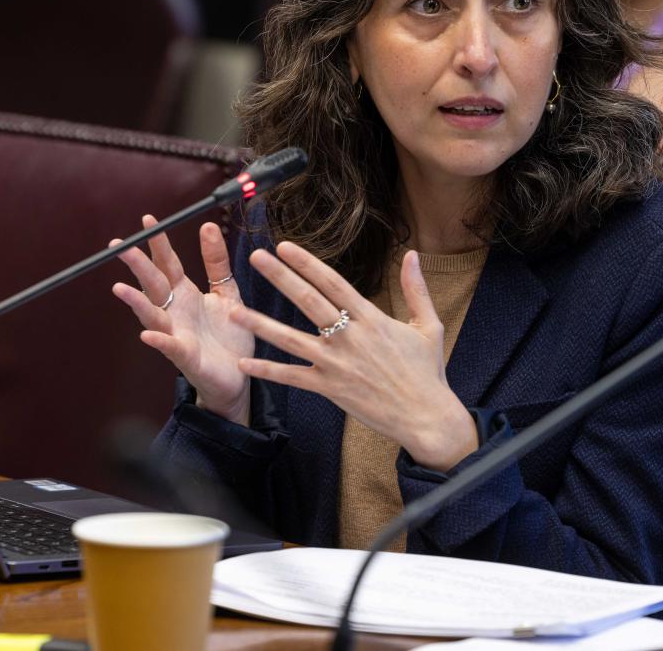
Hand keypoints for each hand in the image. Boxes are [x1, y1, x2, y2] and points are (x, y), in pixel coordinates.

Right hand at [111, 216, 255, 423]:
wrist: (238, 376)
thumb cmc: (228, 335)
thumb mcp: (226, 292)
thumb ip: (216, 262)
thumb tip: (208, 225)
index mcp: (186, 295)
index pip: (168, 264)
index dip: (158, 243)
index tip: (148, 220)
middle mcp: (176, 312)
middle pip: (154, 284)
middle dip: (138, 265)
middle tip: (121, 245)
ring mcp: (177, 335)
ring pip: (152, 315)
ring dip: (136, 303)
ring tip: (120, 288)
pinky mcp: (187, 358)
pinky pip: (171, 348)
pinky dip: (159, 341)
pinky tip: (148, 335)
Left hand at [233, 242, 478, 471]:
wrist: (426, 416)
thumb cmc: (427, 371)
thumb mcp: (428, 326)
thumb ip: (416, 289)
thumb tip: (414, 254)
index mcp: (371, 319)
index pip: (333, 283)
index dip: (308, 263)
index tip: (286, 246)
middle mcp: (350, 337)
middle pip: (308, 301)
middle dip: (281, 277)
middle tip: (255, 257)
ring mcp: (337, 364)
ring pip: (291, 340)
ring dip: (261, 325)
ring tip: (234, 311)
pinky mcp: (330, 388)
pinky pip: (293, 378)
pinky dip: (268, 371)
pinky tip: (245, 362)